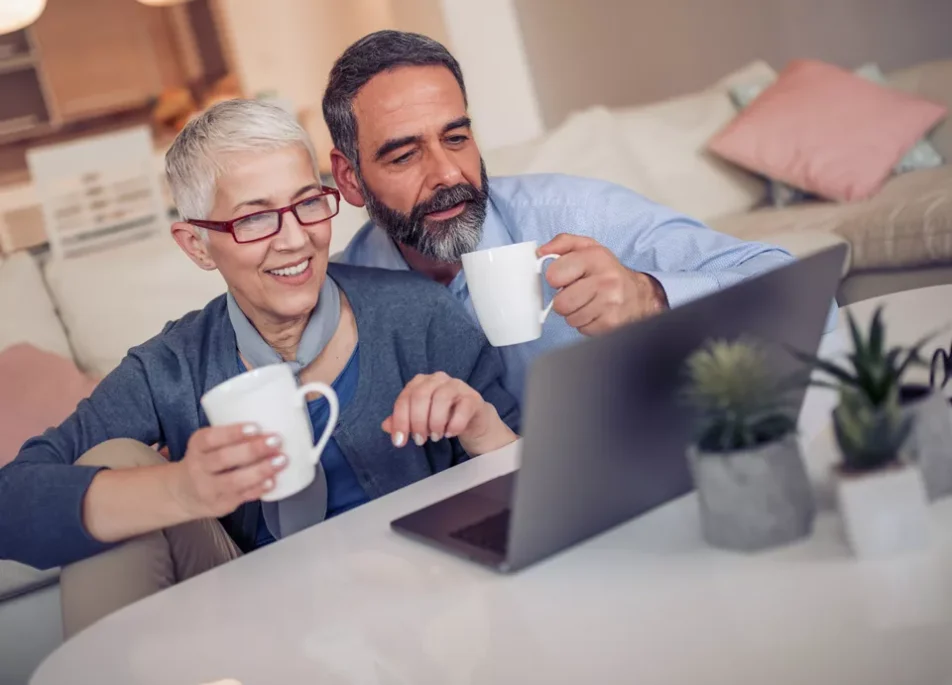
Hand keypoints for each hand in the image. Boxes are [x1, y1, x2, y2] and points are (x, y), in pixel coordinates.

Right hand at [166, 424, 287, 518]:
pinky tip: (272, 481)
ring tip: (281, 460)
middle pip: (224, 458)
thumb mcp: (208, 445)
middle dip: (252, 450)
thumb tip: (270, 425)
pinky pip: (241, 496)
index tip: (256, 427)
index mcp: (197, 446)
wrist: (184, 493)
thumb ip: (230, 437)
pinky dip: (258, 488)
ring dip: (260, 470)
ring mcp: (209, 489)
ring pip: (234, 480)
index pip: (211, 438)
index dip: (233, 433)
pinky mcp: (220, 504)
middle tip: (276, 441)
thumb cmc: (206, 461)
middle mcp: (199, 467)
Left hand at [382, 372, 516, 455]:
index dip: (400, 420)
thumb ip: (402, 421)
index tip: (399, 442)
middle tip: (420, 441)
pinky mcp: (473, 397)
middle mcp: (437, 379)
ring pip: (441, 399)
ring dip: (435, 422)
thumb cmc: (442, 418)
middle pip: (420, 396)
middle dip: (417, 422)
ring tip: (435, 437)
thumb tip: (386, 426)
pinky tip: (450, 433)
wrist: (472, 420)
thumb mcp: (419, 420)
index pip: (405, 398)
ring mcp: (457, 385)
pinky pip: (462, 408)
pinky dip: (454, 424)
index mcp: (420, 382)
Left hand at [539, 234, 668, 335]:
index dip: (555, 278)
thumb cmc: (607, 271)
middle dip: (564, 301)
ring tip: (588, 303)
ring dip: (575, 313)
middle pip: (561, 303)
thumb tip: (540, 252)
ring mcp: (610, 303)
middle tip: (577, 294)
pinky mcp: (612, 323)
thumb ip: (562, 243)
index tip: (565, 278)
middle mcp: (606, 280)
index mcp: (595, 257)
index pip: (554, 275)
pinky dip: (586, 324)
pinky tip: (597, 313)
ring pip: (570, 319)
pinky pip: (582, 330)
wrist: (639, 294)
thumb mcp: (588, 248)